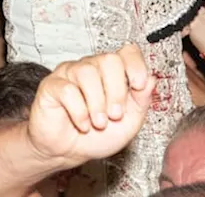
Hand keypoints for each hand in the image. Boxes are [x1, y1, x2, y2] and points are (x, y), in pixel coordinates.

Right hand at [27, 43, 153, 167]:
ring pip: (87, 72)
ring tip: (98, 123)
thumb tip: (152, 80)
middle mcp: (91, 67)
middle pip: (109, 60)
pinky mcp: (52, 85)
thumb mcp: (129, 123)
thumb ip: (141, 101)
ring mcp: (70, 74)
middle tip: (115, 115)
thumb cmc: (98, 136)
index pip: (127, 52)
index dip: (136, 65)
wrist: (69, 153)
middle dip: (116, 91)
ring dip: (97, 103)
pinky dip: (79, 112)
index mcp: (112, 73)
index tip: (139, 85)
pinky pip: (67, 89)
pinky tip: (82, 124)